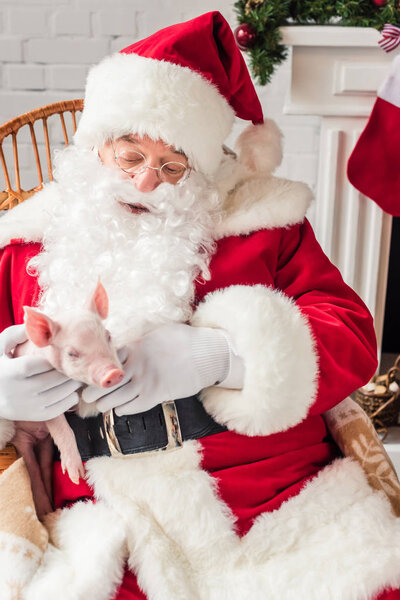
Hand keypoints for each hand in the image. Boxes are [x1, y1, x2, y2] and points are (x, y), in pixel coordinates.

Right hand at [0, 324, 80, 420]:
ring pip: (60, 393)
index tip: (62, 351)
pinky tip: (70, 389)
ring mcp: (28, 406)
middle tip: (77, 362)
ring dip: (72, 383)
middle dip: (67, 369)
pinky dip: (70, 398)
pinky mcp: (35, 416)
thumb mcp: (0, 347)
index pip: (39, 364)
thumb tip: (35, 322)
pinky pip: (60, 408)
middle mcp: (19, 392)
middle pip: (54, 379)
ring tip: (76, 374)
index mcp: (10, 372)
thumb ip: (17, 333)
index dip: (54, 358)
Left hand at [82, 323, 231, 415]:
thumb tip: (123, 343)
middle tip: (86, 395)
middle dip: (93, 390)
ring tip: (100, 405)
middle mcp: (137, 364)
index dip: (96, 369)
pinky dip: (123, 409)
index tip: (89, 374)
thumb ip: (138, 340)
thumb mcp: (156, 334)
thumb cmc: (184, 340)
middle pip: (106, 382)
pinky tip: (120, 409)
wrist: (206, 354)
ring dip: (105, 403)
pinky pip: (132, 407)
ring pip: (115, 398)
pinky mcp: (156, 395)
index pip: (106, 360)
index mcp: (135, 346)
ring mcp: (146, 381)